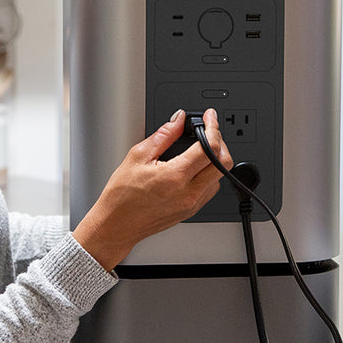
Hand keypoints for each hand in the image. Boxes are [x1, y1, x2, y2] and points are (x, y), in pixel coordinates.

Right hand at [73, 108, 232, 271]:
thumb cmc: (121, 196)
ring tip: (198, 150)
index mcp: (175, 176)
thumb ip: (164, 135)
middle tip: (207, 132)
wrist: (117, 225)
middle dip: (220, 142)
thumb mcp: (138, 156)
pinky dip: (208, 174)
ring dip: (215, 159)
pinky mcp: (192, 210)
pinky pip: (211, 189)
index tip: (209, 117)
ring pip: (219, 176)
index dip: (213, 127)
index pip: (210, 147)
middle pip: (224, 162)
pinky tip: (193, 169)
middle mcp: (189, 193)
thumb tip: (179, 120)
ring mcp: (192, 204)